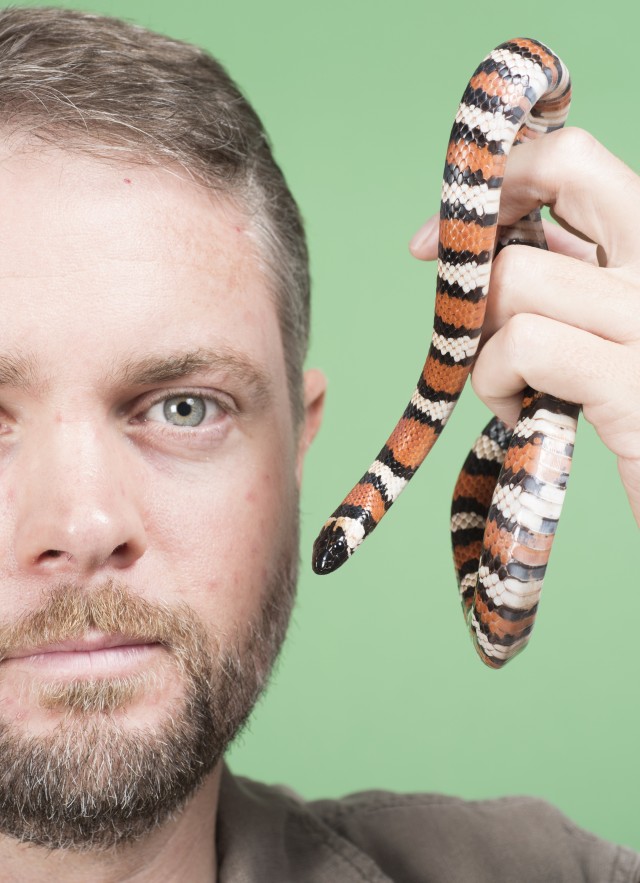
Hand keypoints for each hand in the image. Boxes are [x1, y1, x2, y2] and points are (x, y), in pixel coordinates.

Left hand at [409, 128, 639, 527]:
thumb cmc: (629, 402)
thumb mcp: (607, 317)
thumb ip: (574, 266)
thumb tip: (496, 226)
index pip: (574, 157)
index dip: (499, 183)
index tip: (438, 237)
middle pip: (557, 181)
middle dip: (486, 246)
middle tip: (471, 315)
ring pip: (516, 279)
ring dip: (485, 341)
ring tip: (511, 384)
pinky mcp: (632, 383)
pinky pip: (522, 346)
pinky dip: (494, 382)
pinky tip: (518, 413)